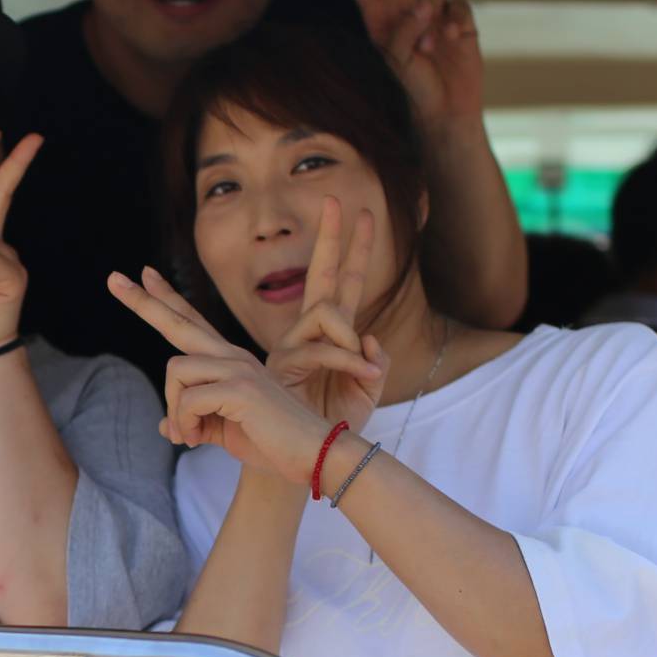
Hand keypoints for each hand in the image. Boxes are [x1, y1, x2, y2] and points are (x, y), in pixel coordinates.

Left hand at [108, 267, 340, 484]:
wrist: (314, 455)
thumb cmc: (273, 444)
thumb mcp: (225, 433)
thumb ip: (195, 423)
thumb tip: (164, 427)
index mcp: (229, 362)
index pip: (191, 322)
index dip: (167, 299)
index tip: (142, 275)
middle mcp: (232, 356)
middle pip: (179, 322)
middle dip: (143, 303)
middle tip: (112, 278)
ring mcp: (237, 368)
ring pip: (175, 370)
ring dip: (174, 410)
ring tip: (190, 436)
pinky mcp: (240, 388)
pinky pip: (187, 400)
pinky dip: (185, 424)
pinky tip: (196, 439)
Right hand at [267, 197, 389, 434]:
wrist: (303, 457)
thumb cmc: (330, 426)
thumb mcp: (365, 394)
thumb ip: (373, 365)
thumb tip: (371, 340)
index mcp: (329, 334)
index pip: (343, 282)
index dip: (355, 249)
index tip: (364, 213)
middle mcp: (308, 331)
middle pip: (322, 273)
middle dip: (330, 236)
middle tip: (335, 199)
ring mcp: (292, 343)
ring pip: (327, 311)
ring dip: (351, 336)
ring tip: (363, 371)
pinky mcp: (283, 362)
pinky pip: (323, 346)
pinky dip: (349, 359)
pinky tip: (365, 375)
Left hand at [334, 0, 482, 129]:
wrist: (446, 109)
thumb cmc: (413, 88)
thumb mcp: (397, 59)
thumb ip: (405, 26)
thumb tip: (426, 0)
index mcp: (379, 16)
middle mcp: (404, 6)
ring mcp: (433, 9)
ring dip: (432, 13)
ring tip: (431, 44)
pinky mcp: (459, 17)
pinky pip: (459, 5)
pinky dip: (455, 22)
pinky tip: (453, 41)